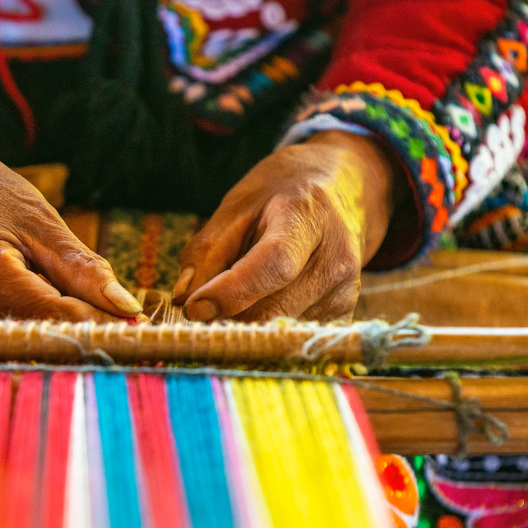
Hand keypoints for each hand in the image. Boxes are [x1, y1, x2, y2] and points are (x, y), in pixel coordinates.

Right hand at [0, 98, 142, 321]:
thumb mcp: (40, 219)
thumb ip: (84, 270)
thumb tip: (129, 311)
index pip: (59, 319)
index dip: (105, 325)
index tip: (142, 326)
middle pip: (43, 339)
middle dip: (88, 333)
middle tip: (125, 323)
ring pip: (28, 344)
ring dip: (62, 332)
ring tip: (78, 304)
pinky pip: (8, 339)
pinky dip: (36, 327)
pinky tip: (44, 306)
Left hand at [171, 130, 399, 322]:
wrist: (339, 191)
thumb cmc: (279, 198)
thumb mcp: (236, 206)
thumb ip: (207, 250)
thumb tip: (183, 298)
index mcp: (308, 218)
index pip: (274, 265)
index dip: (231, 292)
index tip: (193, 309)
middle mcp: (336, 259)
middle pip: (274, 308)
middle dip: (228, 318)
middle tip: (195, 315)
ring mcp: (345, 292)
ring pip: (279, 329)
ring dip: (244, 325)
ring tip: (231, 299)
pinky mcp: (343, 315)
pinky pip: (292, 337)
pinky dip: (264, 330)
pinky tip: (256, 307)